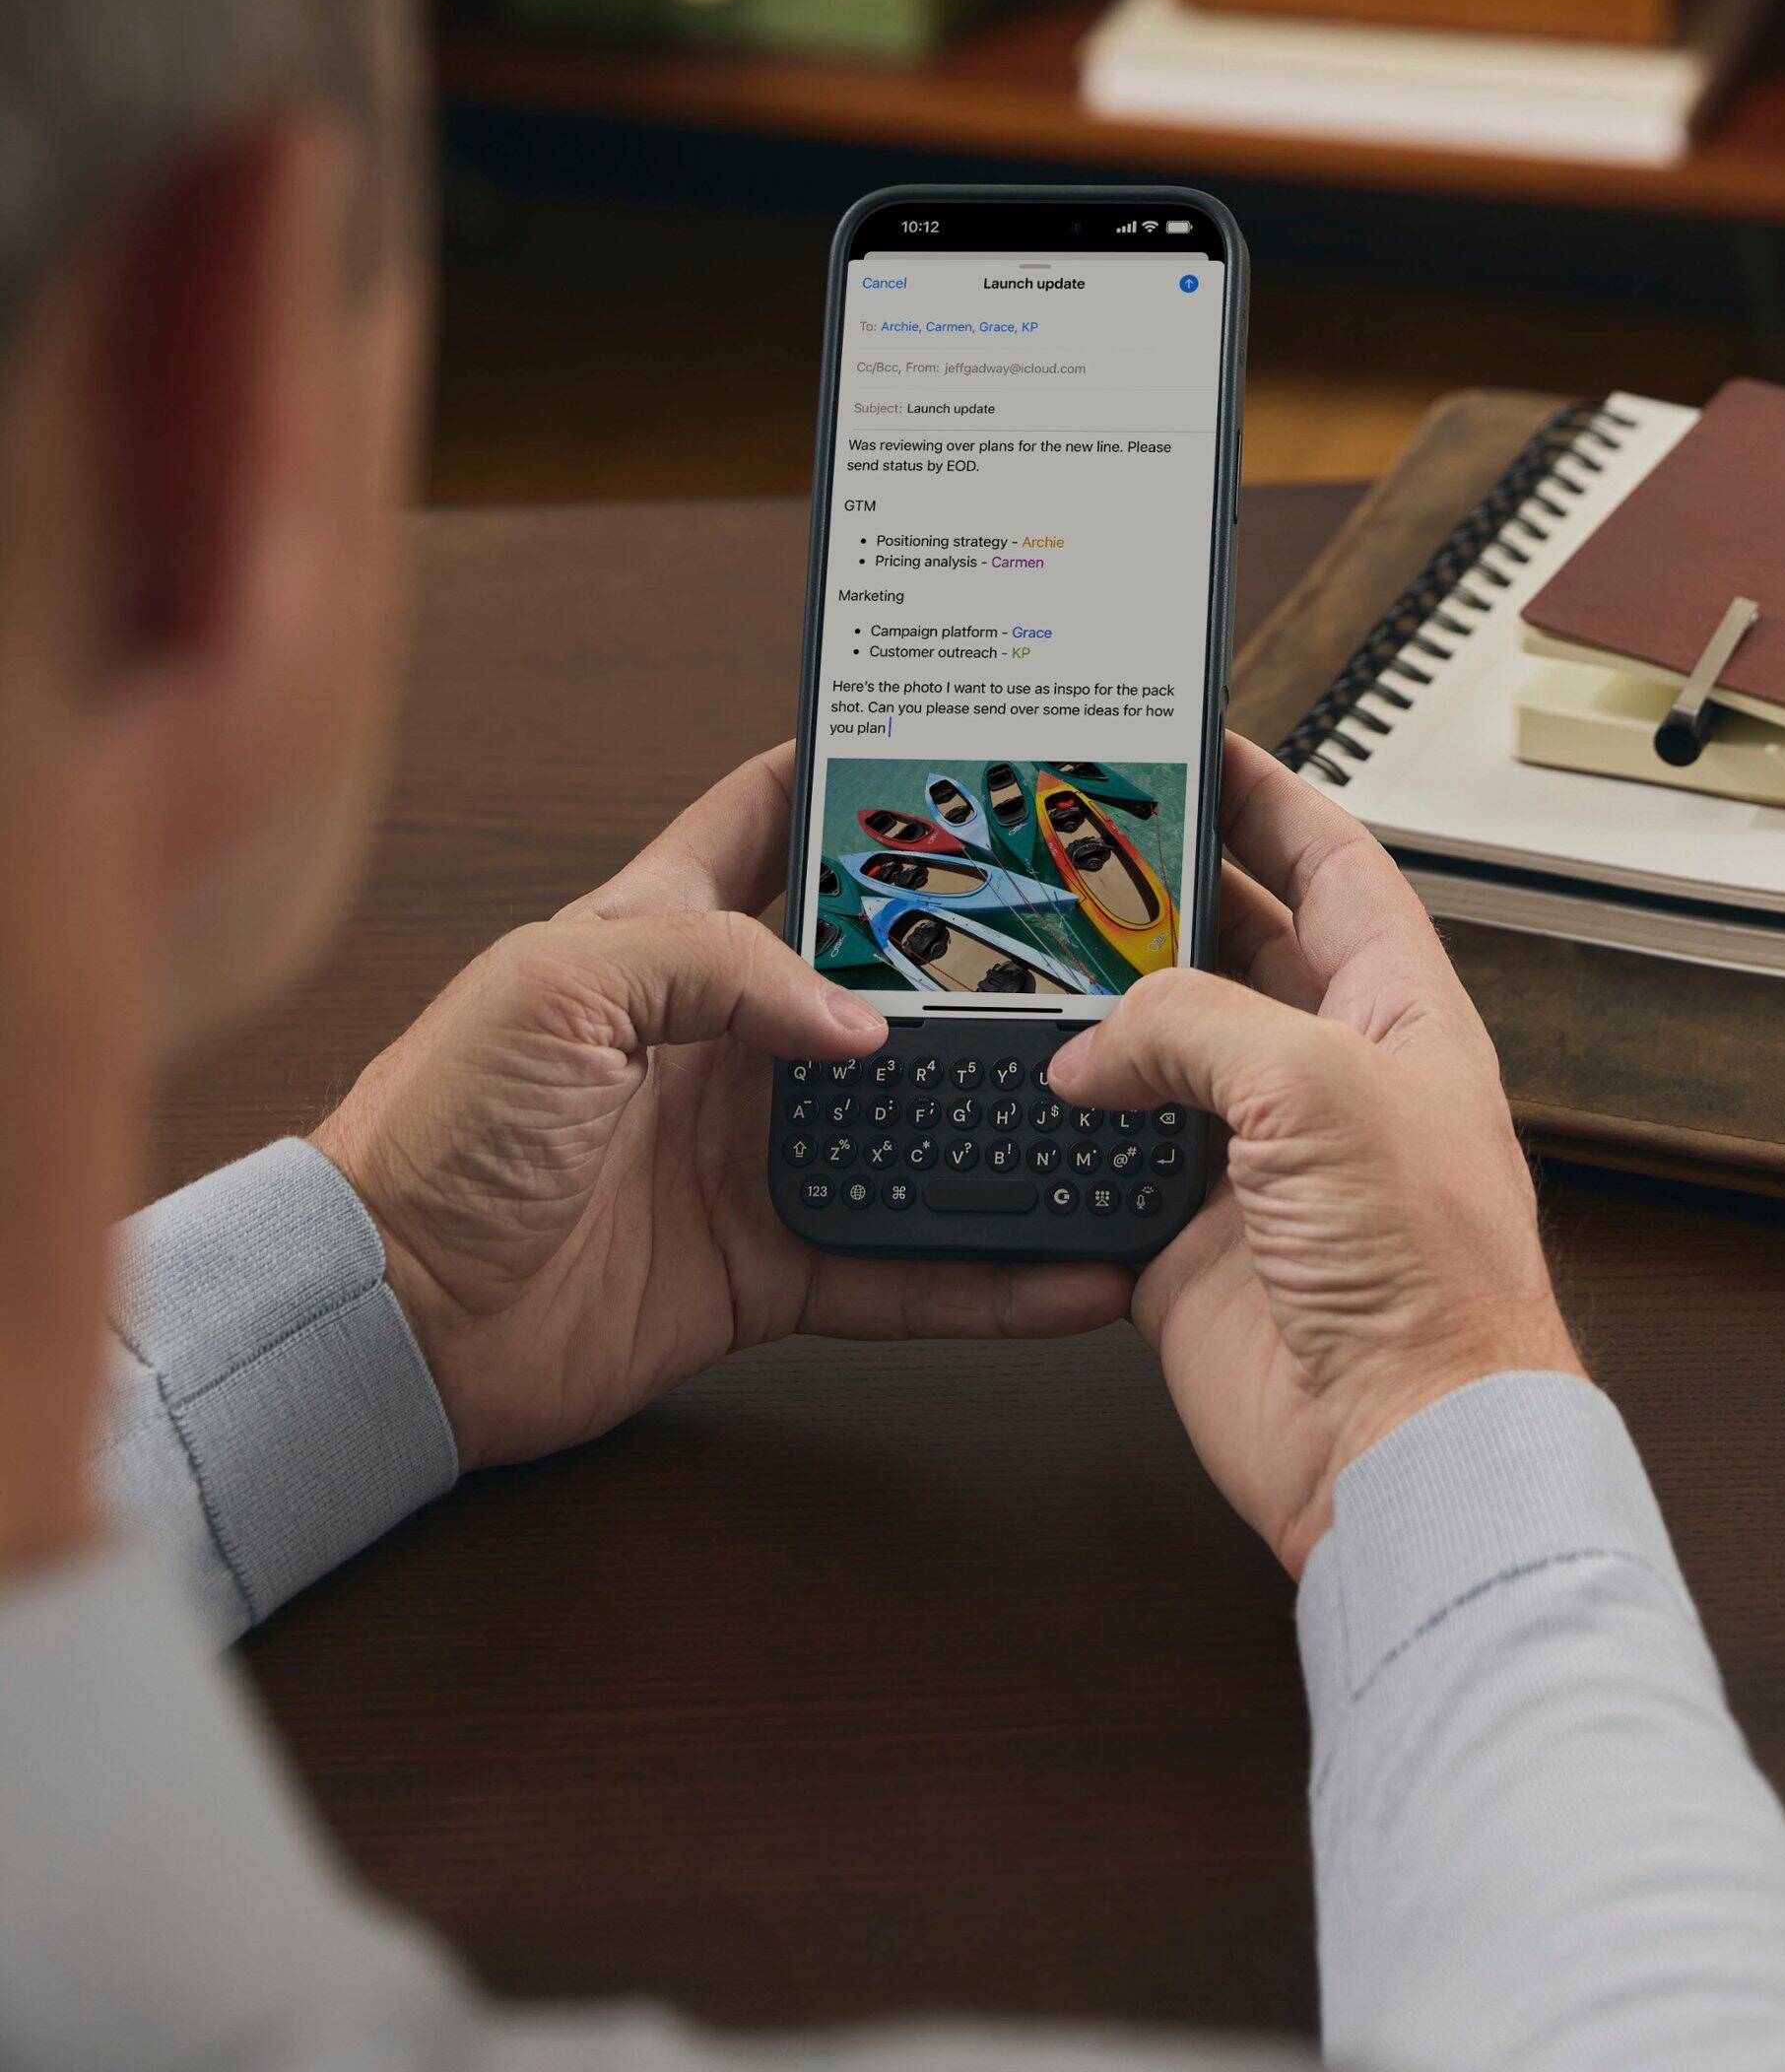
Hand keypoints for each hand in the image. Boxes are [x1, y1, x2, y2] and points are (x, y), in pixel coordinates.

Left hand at [315, 745, 1128, 1470]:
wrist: (386, 1318)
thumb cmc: (432, 1130)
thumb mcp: (558, 984)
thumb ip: (717, 964)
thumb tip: (856, 1021)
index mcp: (657, 932)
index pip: (769, 822)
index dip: (856, 781)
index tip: (960, 753)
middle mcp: (718, 1036)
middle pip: (878, 977)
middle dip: (978, 956)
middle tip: (1092, 938)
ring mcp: (748, 1152)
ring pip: (912, 1125)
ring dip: (1002, 1119)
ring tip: (1112, 1104)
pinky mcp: (766, 1267)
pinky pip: (900, 1269)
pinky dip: (985, 1278)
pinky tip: (1070, 1271)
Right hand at [1048, 734, 1582, 1578]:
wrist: (1399, 1446)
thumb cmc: (1426, 1272)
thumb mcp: (1315, 1086)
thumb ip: (1195, 1024)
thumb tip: (1100, 1041)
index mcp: (1397, 1011)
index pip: (1330, 864)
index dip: (1265, 797)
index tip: (1193, 743)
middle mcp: (1330, 1077)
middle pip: (1233, 950)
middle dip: (1157, 896)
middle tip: (1073, 844)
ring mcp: (1260, 1163)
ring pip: (1161, 1056)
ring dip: (1097, 1015)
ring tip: (1025, 952)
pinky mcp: (1194, 1246)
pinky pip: (1113, 1170)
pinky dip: (1065, 1139)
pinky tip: (1021, 1098)